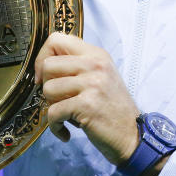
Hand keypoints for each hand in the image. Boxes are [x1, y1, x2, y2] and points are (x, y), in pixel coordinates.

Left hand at [34, 32, 139, 165]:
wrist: (133, 135)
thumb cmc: (112, 109)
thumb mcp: (100, 77)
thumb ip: (77, 66)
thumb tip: (43, 65)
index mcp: (96, 54)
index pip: (57, 39)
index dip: (42, 57)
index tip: (44, 76)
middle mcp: (95, 64)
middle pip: (48, 65)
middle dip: (46, 86)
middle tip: (59, 100)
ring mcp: (92, 83)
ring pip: (48, 89)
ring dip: (52, 107)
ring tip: (66, 115)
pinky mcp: (86, 105)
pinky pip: (53, 112)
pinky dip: (55, 126)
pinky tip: (65, 132)